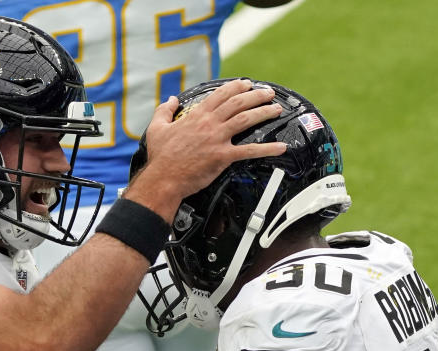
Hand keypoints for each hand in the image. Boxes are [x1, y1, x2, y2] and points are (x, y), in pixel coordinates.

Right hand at [126, 79, 286, 215]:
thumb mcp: (156, 127)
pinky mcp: (223, 156)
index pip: (220, 94)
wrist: (163, 179)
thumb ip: (165, 110)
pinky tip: (280, 146)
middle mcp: (209, 124)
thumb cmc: (160, 157)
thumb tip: (172, 100)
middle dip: (256, 95)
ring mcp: (217, 139)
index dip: (236, 86)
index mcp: (196, 115)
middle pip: (238, 103)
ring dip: (264, 112)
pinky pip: (249, 151)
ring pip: (246, 119)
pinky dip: (267, 148)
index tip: (246, 83)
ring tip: (277, 109)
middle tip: (268, 93)